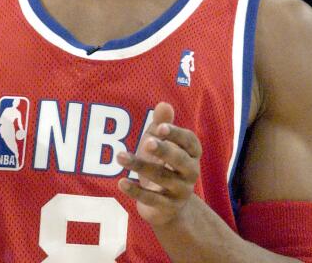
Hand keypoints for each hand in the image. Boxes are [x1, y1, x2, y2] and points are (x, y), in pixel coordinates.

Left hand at [116, 102, 202, 226]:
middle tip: (147, 142)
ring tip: (120, 156)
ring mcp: (180, 192)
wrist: (166, 206)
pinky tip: (121, 182)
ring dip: (140, 166)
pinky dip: (136, 191)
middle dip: (165, 150)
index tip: (160, 127)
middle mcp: (190, 173)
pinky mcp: (166, 208)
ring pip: (162, 178)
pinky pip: (151, 199)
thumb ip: (161, 124)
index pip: (190, 142)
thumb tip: (164, 104)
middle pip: (180, 161)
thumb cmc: (162, 165)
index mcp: (191, 154)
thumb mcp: (160, 143)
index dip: (176, 135)